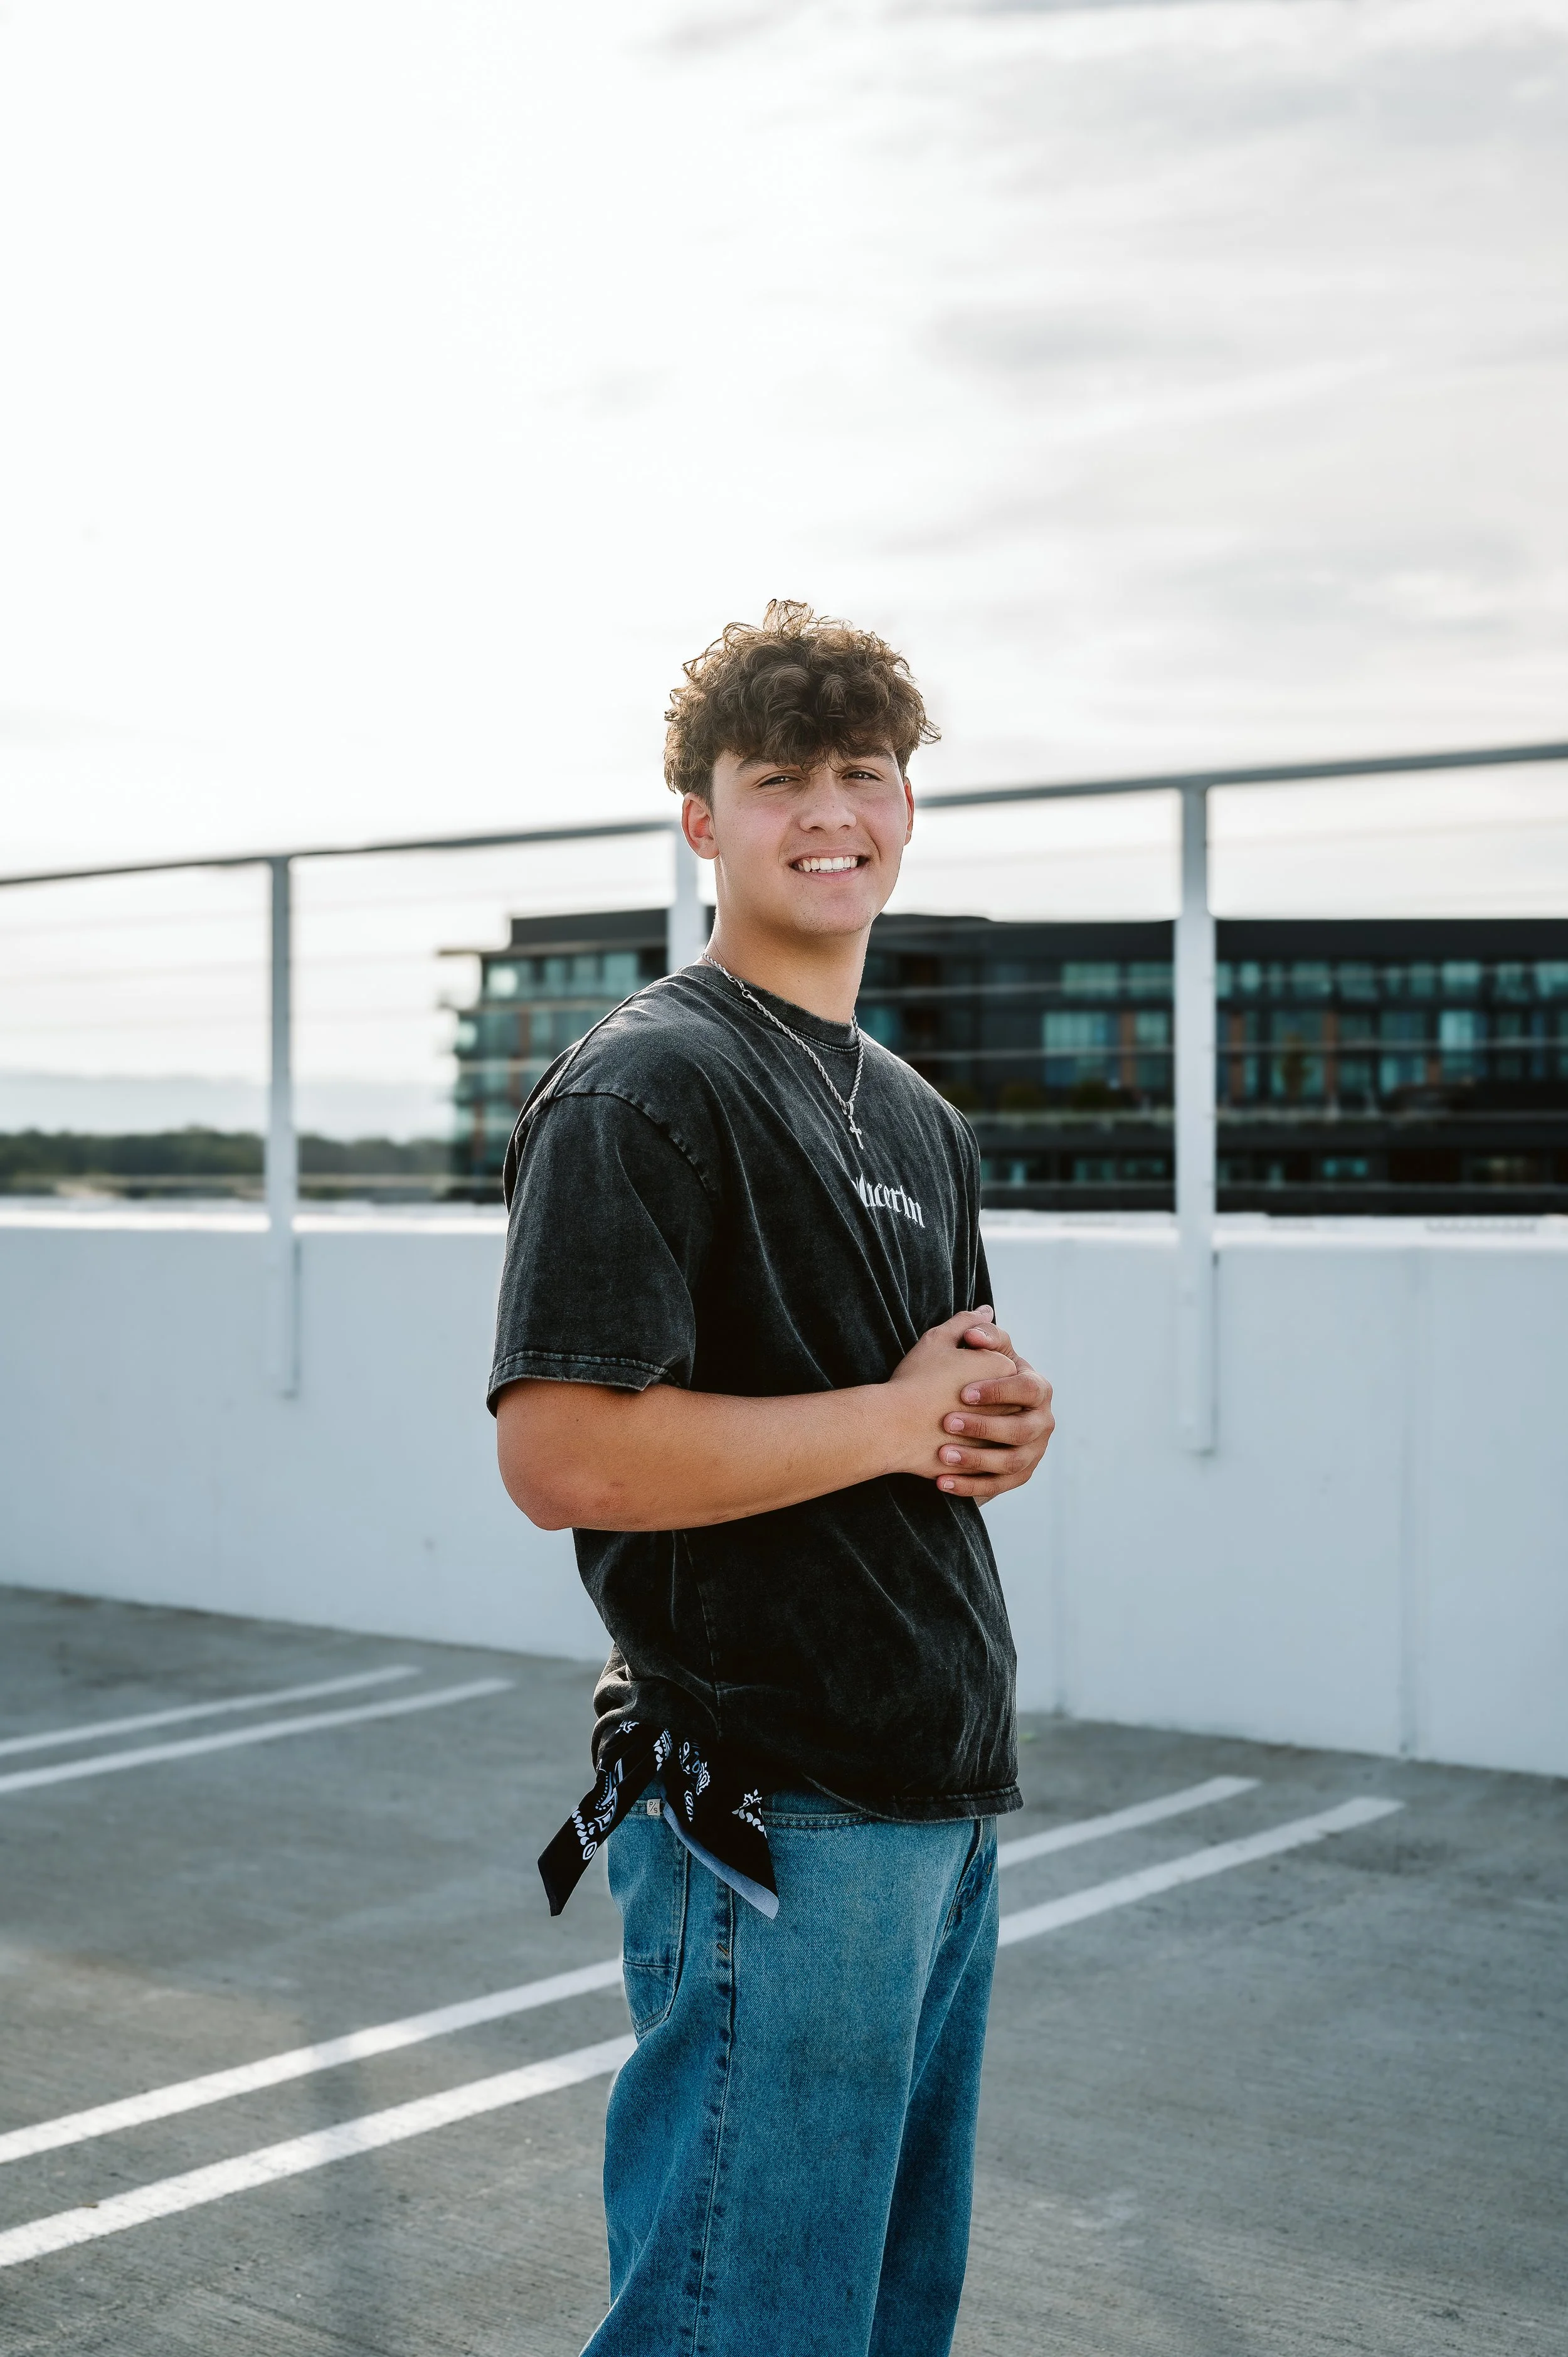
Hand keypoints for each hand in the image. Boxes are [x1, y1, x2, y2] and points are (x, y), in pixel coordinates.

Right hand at [883, 1308, 1014, 1478]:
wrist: (894, 1425)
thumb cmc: (915, 1380)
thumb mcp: (938, 1340)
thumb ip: (966, 1322)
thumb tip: (986, 1311)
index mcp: (1004, 1370)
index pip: (1002, 1368)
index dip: (977, 1370)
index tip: (952, 1375)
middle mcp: (1011, 1405)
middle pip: (1007, 1403)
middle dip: (985, 1406)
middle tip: (951, 1402)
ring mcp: (1001, 1438)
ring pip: (1000, 1437)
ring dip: (978, 1435)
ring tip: (946, 1428)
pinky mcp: (987, 1468)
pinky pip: (987, 1468)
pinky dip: (972, 1464)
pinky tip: (948, 1452)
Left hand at [932, 1317, 1054, 1500]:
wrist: (944, 1416)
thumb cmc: (957, 1377)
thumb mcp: (965, 1350)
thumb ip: (977, 1332)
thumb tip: (983, 1312)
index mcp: (1037, 1387)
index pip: (1028, 1389)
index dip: (999, 1390)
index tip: (963, 1392)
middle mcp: (1041, 1421)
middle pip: (1022, 1430)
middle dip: (984, 1427)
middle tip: (947, 1423)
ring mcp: (1032, 1452)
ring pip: (1011, 1461)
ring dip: (976, 1459)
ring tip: (942, 1455)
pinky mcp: (1016, 1476)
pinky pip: (998, 1485)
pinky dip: (970, 1485)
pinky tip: (941, 1482)